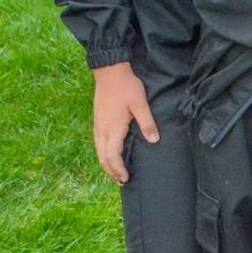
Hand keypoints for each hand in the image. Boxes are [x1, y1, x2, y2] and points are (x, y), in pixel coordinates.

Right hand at [91, 62, 156, 183]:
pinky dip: (103, 153)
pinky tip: (110, 153)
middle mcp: (102, 130)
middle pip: (103, 157)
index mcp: (113, 128)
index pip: (113, 156)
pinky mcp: (97, 120)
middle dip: (111, 171)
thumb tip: (154, 141)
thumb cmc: (127, 87)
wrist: (110, 72)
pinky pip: (98, 143)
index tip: (126, 178)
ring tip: (116, 171)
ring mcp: (98, 125)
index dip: (118, 169)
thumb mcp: (140, 104)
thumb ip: (147, 123)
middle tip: (122, 180)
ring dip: (106, 163)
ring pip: (98, 151)